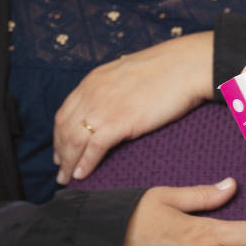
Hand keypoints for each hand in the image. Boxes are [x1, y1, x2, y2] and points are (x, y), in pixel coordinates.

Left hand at [54, 33, 215, 184]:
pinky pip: (94, 148)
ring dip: (68, 162)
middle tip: (60, 170)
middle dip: (60, 152)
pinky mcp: (119, 122)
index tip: (60, 149)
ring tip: (67, 179)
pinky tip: (82, 175)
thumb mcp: (128, 73)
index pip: (65, 112)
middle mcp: (92, 94)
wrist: (185, 67)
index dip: (59, 134)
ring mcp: (104, 108)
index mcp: (94, 81)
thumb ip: (114, 87)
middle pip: (64, 128)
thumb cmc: (166, 69)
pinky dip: (85, 163)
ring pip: (74, 140)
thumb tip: (114, 100)